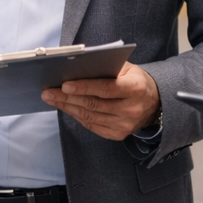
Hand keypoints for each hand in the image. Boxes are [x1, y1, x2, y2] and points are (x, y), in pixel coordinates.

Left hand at [41, 62, 159, 140]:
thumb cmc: (135, 81)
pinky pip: (92, 126)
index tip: (64, 85)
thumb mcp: (127, 69)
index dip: (84, 87)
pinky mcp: (118, 134)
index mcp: (134, 88)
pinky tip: (66, 108)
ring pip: (90, 117)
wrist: (154, 103)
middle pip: (93, 104)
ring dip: (68, 107)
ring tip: (52, 99)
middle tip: (49, 92)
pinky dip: (77, 116)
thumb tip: (77, 67)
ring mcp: (124, 124)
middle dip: (67, 98)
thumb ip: (106, 67)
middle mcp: (130, 109)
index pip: (105, 89)